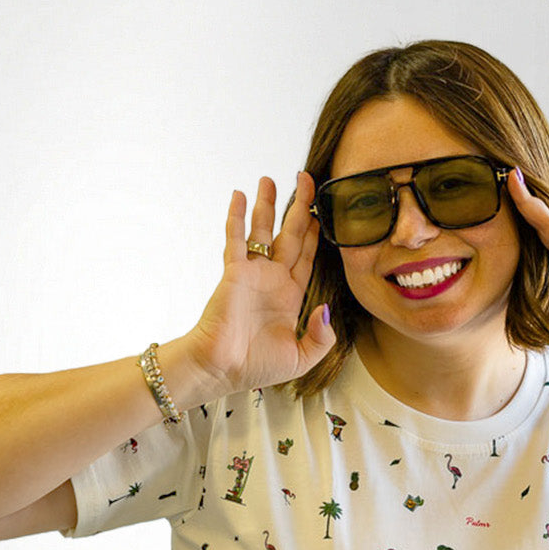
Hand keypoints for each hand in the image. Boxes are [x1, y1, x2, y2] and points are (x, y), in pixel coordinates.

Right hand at [182, 172, 334, 399]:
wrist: (222, 371)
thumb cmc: (257, 367)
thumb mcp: (302, 358)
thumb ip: (321, 337)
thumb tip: (326, 309)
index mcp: (291, 296)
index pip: (307, 257)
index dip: (316, 234)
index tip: (323, 211)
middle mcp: (273, 280)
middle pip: (290, 235)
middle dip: (299, 207)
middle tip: (306, 179)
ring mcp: (253, 274)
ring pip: (263, 231)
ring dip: (267, 204)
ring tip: (270, 178)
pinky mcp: (234, 273)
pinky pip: (236, 239)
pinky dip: (237, 217)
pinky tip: (239, 195)